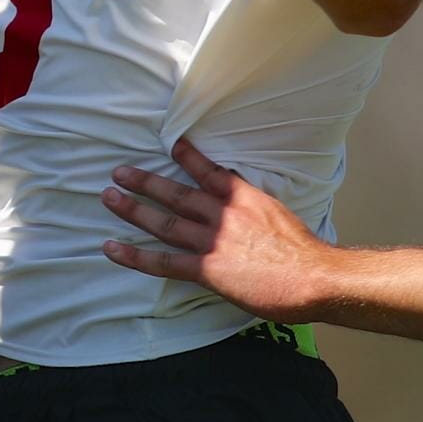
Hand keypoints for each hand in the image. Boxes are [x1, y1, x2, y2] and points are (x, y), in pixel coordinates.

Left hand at [101, 140, 336, 319]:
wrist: (312, 277)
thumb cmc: (304, 253)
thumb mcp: (280, 217)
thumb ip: (258, 211)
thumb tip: (250, 212)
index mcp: (245, 199)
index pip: (210, 172)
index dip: (188, 157)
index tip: (171, 143)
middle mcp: (223, 214)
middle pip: (176, 194)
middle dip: (145, 182)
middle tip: (119, 172)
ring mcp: (213, 240)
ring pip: (164, 222)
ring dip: (133, 210)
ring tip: (109, 198)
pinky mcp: (207, 269)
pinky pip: (164, 261)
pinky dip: (135, 255)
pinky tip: (113, 248)